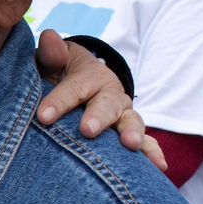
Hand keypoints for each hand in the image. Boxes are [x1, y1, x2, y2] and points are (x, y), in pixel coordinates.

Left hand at [32, 30, 164, 171]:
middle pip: (107, 105)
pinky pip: (145, 143)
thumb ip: (51, 53)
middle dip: (99, 116)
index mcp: (90, 75)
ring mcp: (122, 115)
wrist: (75, 83)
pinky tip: (159, 166)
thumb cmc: (58, 75)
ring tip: (130, 144)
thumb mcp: (52, 61)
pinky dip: (153, 153)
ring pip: (130, 122)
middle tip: (88, 130)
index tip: (43, 116)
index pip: (74, 88)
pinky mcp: (128, 133)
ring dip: (132, 133)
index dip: (60, 101)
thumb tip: (49, 37)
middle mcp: (110, 94)